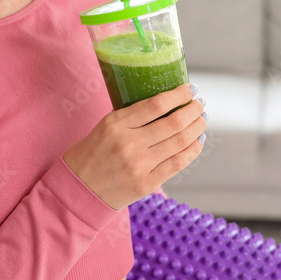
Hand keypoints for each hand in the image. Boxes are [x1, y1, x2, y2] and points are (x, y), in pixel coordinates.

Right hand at [62, 83, 205, 209]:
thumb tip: (168, 105)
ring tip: (201, 120)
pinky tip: (197, 141)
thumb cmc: (92, 154)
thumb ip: (133, 117)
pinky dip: (193, 150)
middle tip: (199, 104)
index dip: (179, 95)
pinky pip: (178, 163)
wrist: (78, 190)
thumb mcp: (105, 126)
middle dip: (193, 110)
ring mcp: (139, 165)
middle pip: (174, 122)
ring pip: (181, 141)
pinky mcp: (147, 183)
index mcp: (116, 124)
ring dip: (197, 128)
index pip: (156, 104)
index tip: (189, 89)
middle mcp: (129, 143)